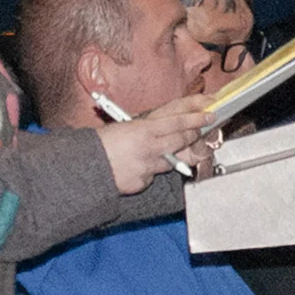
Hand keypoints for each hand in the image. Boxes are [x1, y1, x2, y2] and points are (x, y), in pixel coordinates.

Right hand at [95, 93, 212, 193]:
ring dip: (175, 155)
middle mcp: (149, 147)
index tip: (208, 113)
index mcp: (143, 128)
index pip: (177, 120)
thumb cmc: (101, 144)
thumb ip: (146, 128)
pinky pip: (152, 175)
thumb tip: (163, 127)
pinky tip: (140, 167)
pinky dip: (150, 171)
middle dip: (193, 134)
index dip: (195, 117)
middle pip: (181, 140)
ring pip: (171, 160)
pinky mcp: (143, 182)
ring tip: (169, 149)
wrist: (86, 168)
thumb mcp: (124, 127)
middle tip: (201, 128)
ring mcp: (148, 166)